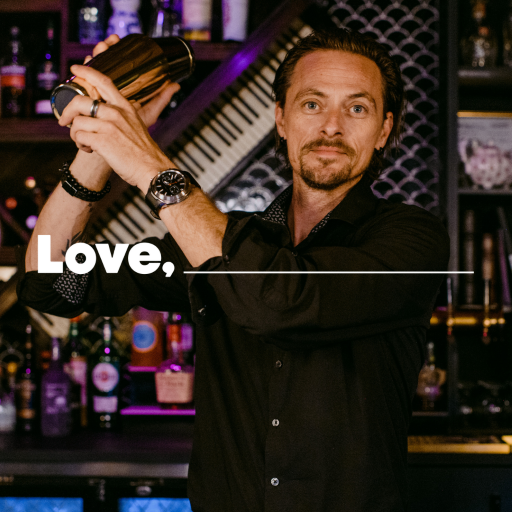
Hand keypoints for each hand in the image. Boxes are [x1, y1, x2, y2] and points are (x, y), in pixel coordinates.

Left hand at [58, 64, 173, 188]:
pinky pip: (79, 137)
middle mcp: (116, 113)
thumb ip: (120, 117)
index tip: (74, 69)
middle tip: (64, 121)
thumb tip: (99, 116)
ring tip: (86, 143)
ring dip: (76, 135)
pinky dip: (81, 145)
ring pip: (77, 122)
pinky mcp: (102, 141)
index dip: (87, 72)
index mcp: (125, 107)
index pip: (104, 82)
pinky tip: (90, 150)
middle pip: (80, 101)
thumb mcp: (136, 126)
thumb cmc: (144, 153)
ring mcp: (109, 126)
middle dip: (67, 111)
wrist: (152, 169)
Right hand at [84, 34, 180, 128]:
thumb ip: (159, 99)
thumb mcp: (146, 114)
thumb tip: (175, 84)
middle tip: (106, 44)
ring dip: (91, 60)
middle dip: (102, 50)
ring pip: (87, 72)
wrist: (113, 153)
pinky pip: (77, 87)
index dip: (113, 49)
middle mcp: (103, 89)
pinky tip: (81, 71)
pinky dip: (80, 78)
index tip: (116, 38)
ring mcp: (90, 96)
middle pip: (99, 63)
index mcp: (117, 89)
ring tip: (96, 53)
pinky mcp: (81, 106)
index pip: (114, 63)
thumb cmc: (129, 135)